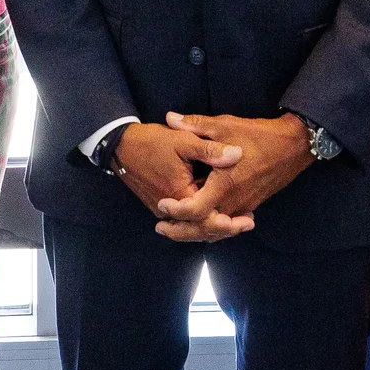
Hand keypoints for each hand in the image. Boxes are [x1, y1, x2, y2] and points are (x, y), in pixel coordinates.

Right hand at [110, 122, 244, 238]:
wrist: (120, 146)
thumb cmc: (151, 141)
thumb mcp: (183, 141)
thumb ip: (211, 150)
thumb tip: (237, 154)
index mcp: (179, 194)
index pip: (207, 218)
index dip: (229, 223)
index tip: (248, 220)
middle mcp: (170, 208)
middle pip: (201, 228)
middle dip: (226, 228)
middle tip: (248, 224)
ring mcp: (163, 209)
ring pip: (191, 227)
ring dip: (214, 226)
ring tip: (236, 222)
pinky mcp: (160, 206)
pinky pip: (183, 221)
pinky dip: (200, 221)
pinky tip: (215, 213)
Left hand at [150, 112, 314, 241]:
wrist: (293, 146)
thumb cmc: (259, 136)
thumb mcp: (225, 126)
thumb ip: (195, 125)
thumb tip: (169, 118)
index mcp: (225, 185)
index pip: (196, 210)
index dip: (176, 211)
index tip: (162, 204)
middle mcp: (233, 202)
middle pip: (203, 228)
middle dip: (180, 231)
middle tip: (159, 228)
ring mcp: (243, 206)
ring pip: (216, 228)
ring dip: (195, 231)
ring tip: (174, 227)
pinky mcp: (249, 206)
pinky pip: (226, 222)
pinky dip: (211, 225)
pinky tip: (199, 220)